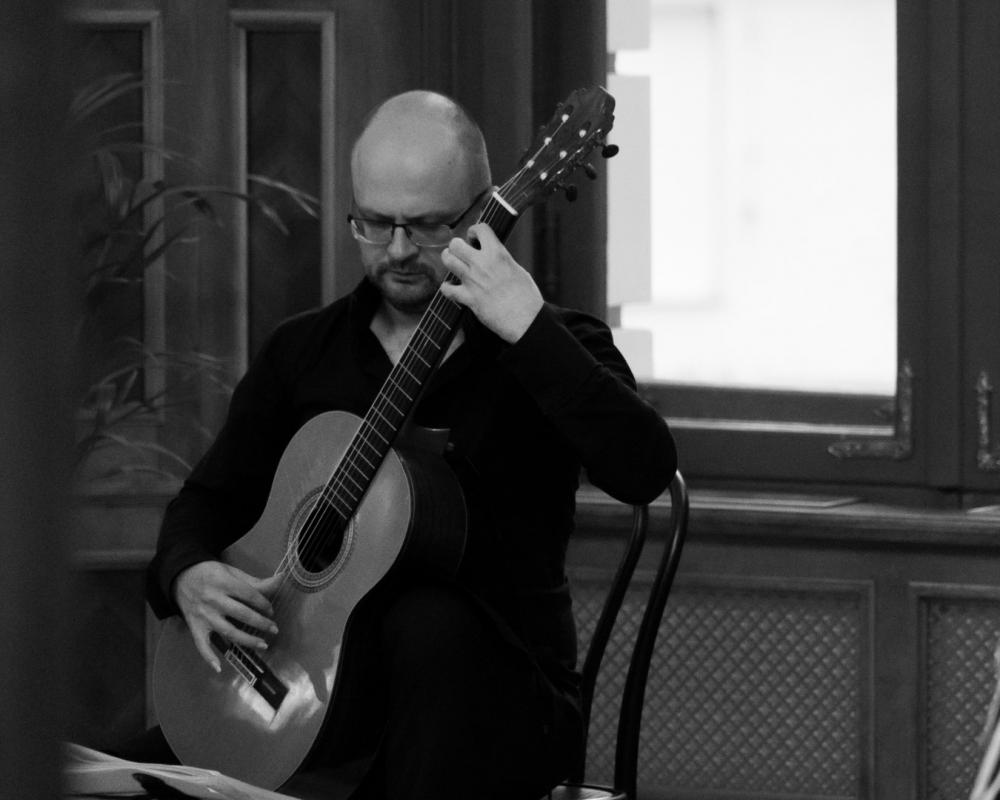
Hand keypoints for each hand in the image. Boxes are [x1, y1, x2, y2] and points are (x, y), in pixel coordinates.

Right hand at [173, 561, 282, 671]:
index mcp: (224, 582)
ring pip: (228, 631)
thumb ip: (255, 581)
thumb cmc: (211, 573)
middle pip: (241, 614)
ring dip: (247, 640)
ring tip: (263, 645)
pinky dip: (208, 657)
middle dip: (261, 623)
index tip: (271, 611)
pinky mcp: (195, 626)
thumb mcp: (232, 572)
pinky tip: (219, 668)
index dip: (264, 603)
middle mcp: (213, 599)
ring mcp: (204, 615)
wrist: (180, 576)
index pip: (249, 595)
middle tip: (274, 629)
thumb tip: (281, 578)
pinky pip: (201, 644)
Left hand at [440, 223, 543, 342]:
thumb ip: (501, 261)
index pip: (480, 229)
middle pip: (456, 244)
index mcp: (498, 254)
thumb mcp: (517, 269)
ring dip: (449, 260)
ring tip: (454, 264)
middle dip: (457, 246)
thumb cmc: (526, 296)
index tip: (474, 237)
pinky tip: (451, 287)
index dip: (474, 231)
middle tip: (461, 252)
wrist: (525, 319)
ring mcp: (473, 280)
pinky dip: (447, 288)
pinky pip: (447, 289)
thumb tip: (493, 256)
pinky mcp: (468, 298)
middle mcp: (482, 264)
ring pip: (448, 260)